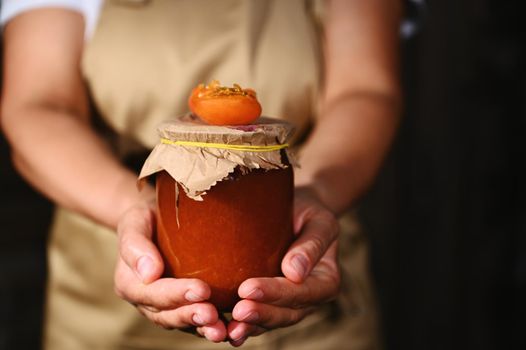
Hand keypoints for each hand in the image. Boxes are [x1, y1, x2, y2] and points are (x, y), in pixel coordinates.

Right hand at [114, 201, 227, 341]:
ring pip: (182, 323)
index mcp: (129, 283)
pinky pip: (195, 321)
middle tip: (213, 314)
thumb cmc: (145, 218)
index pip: (152, 293)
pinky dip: (210, 326)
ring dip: (201, 327)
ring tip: (221, 329)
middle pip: (166, 315)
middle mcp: (146, 301)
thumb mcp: (134, 222)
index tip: (201, 290)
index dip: (176, 294)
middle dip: (190, 315)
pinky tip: (229, 327)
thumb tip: (149, 273)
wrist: (157, 218)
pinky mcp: (183, 306)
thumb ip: (135, 245)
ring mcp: (164, 307)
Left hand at [227, 188, 340, 345]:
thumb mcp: (319, 220)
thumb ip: (312, 245)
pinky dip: (242, 326)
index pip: (302, 292)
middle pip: (286, 313)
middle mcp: (309, 299)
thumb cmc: (308, 212)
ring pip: (270, 322)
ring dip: (250, 326)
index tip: (248, 288)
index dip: (276, 293)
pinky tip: (225, 330)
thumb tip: (294, 272)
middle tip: (237, 310)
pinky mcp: (270, 304)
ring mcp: (289, 305)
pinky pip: (257, 319)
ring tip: (228, 326)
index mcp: (326, 281)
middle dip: (261, 313)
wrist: (295, 212)